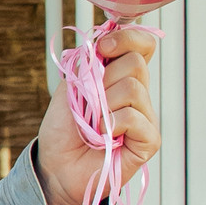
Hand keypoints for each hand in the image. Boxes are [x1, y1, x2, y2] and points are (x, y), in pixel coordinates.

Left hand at [33, 18, 159, 204]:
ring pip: (133, 88)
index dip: (126, 38)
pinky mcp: (148, 140)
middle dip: (104, 77)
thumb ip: (90, 64)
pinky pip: (134, 117)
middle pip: (136, 62)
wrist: (56, 166)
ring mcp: (146, 117)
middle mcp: (138, 94)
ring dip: (103, 103)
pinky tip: (103, 136)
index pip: (143, 44)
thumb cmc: (64, 130)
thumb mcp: (71, 87)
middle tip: (90, 102)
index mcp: (122, 76)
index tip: (101, 49)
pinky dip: (112, 123)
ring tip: (93, 123)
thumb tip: (104, 44)